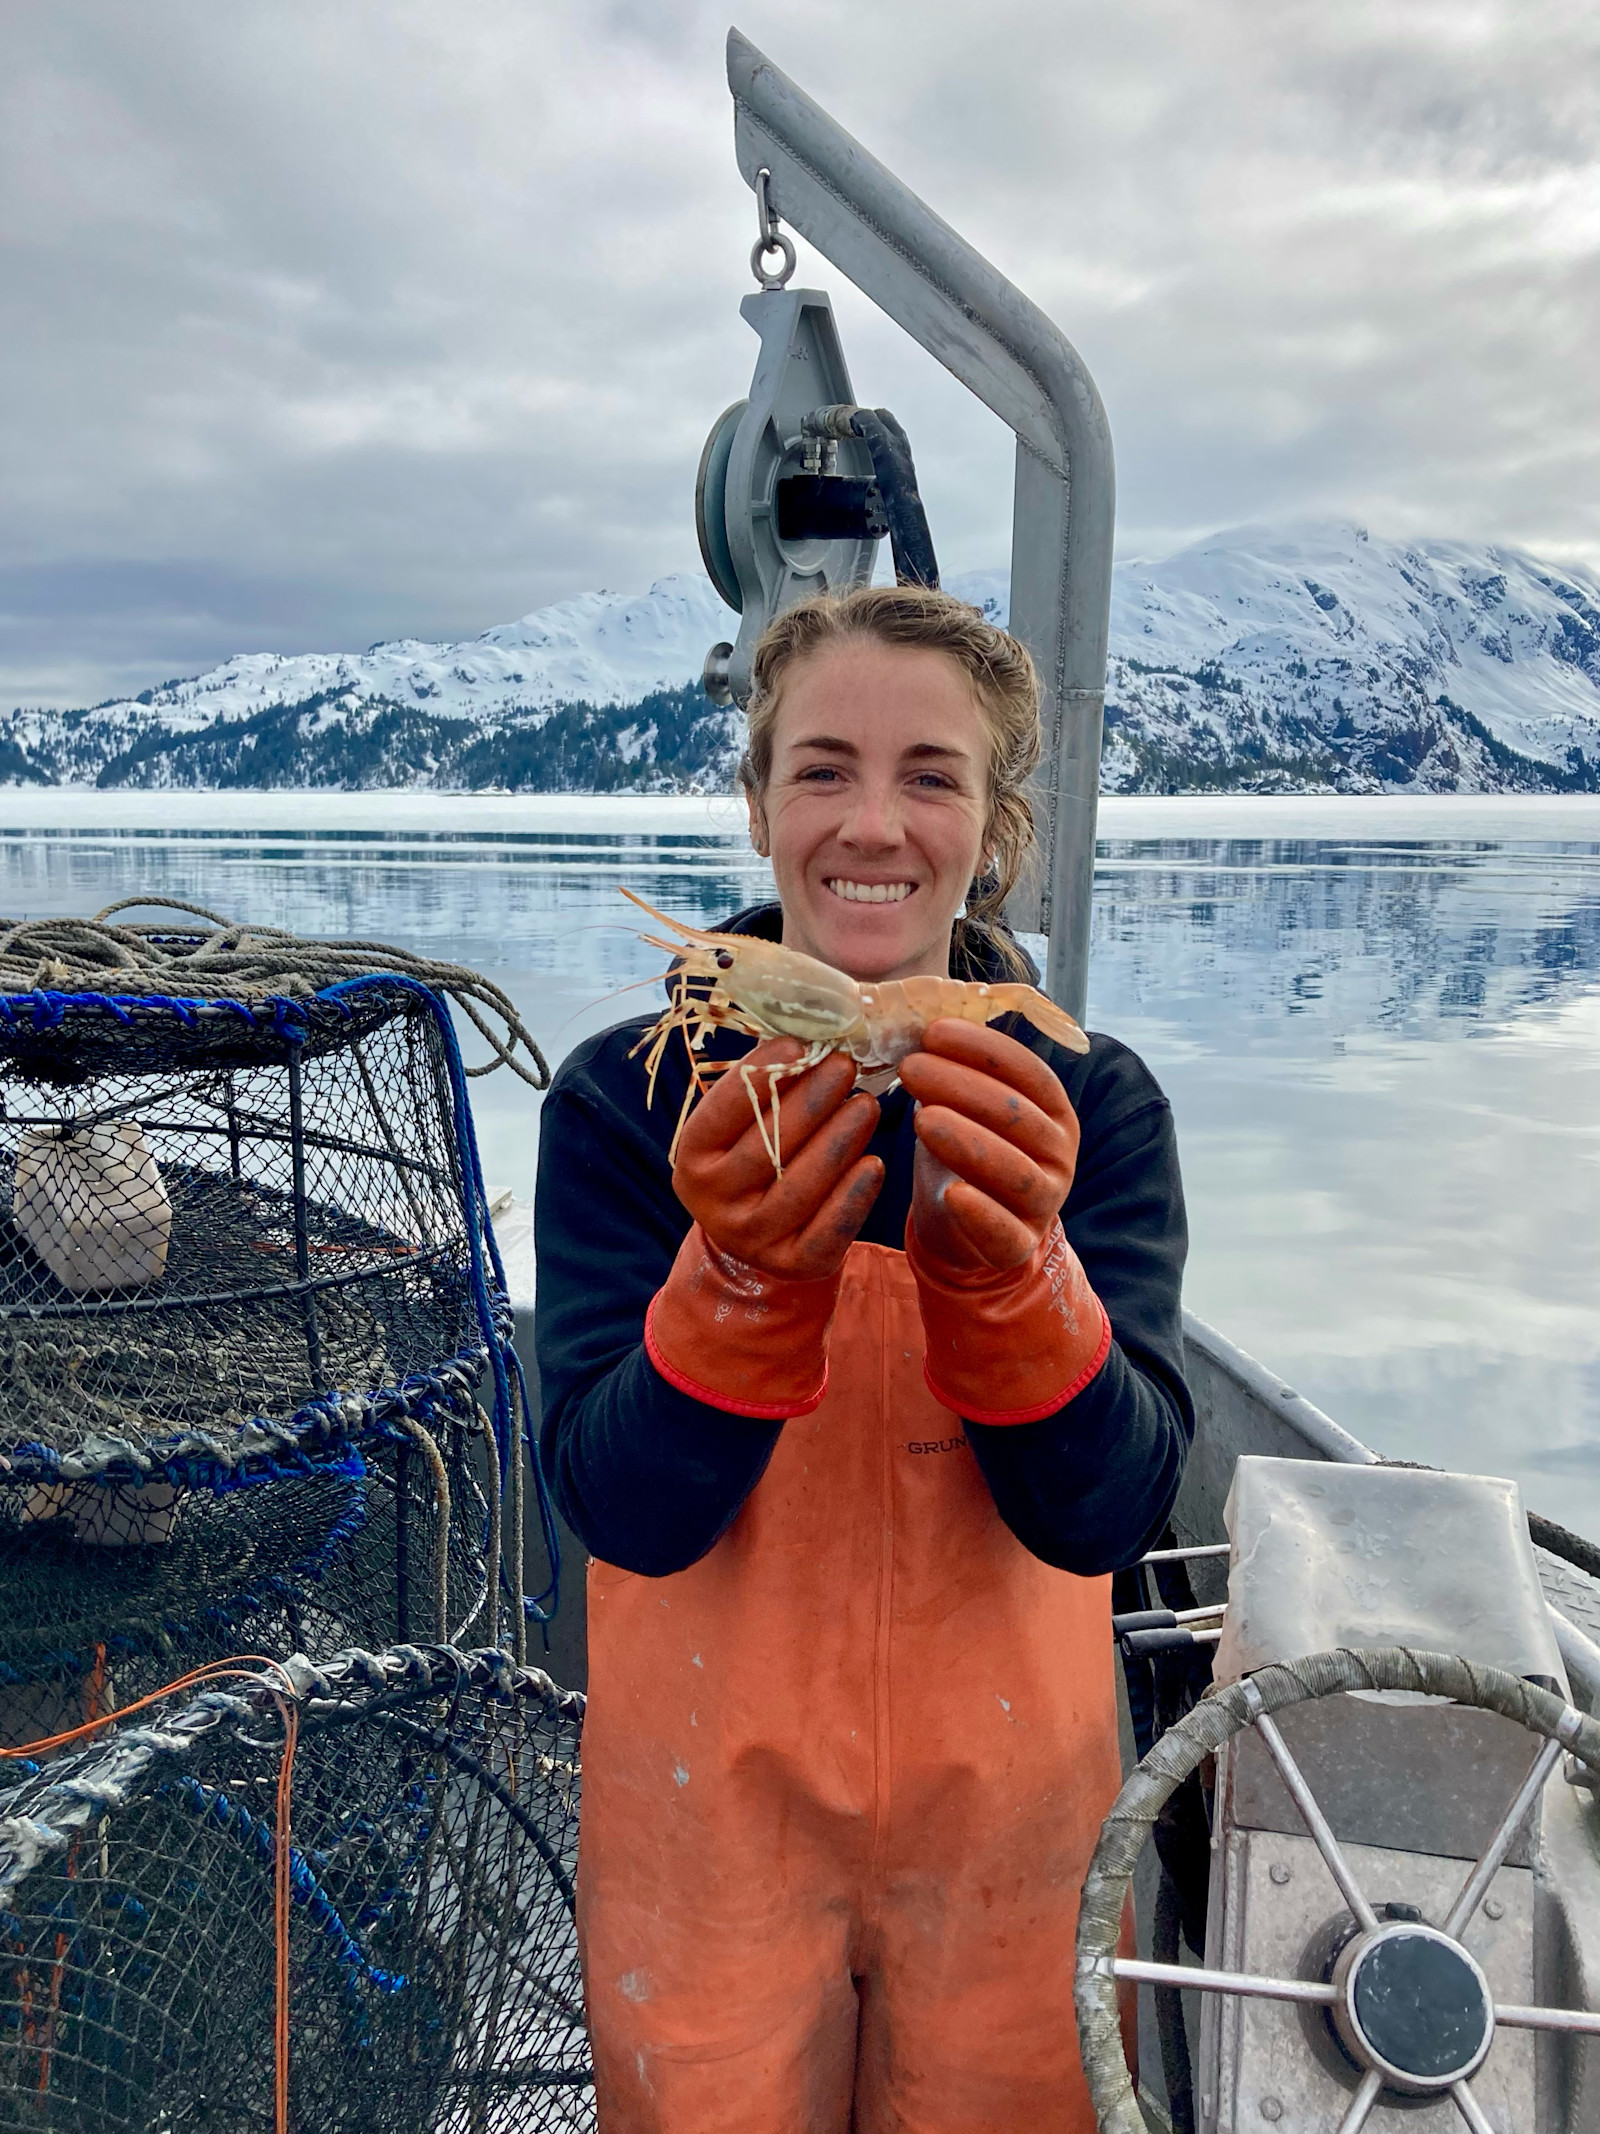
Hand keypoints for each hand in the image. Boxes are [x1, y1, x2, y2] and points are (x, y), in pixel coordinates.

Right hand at [673, 1038, 883, 1282]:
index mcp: (692, 1158)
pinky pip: (827, 1231)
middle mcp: (713, 1201)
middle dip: (812, 1101)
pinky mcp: (792, 1263)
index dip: (761, 1073)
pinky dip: (854, 1196)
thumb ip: (761, 1087)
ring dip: (839, 1142)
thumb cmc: (753, 1161)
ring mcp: (751, 1237)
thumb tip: (805, 1028)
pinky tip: (875, 1164)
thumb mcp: (739, 1128)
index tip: (799, 1042)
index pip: (724, 1110)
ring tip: (867, 1106)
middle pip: (767, 1146)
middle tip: (845, 1066)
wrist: (755, 1238)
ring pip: (800, 1186)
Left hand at [899, 1020, 1078, 1276]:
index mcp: (1053, 1111)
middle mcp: (1059, 1154)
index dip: (983, 1049)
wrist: (959, 1228)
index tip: (933, 1031)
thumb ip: (953, 1070)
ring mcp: (1044, 1201)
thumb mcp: (961, 1107)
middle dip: (963, 1087)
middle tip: (911, 1068)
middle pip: (1018, 1116)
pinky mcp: (1020, 1245)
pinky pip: (1005, 1231)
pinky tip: (951, 1194)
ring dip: (969, 1142)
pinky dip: (981, 1213)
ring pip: (1014, 1171)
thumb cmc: (961, 1152)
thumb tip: (915, 1021)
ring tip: (921, 1120)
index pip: (1028, 1072)